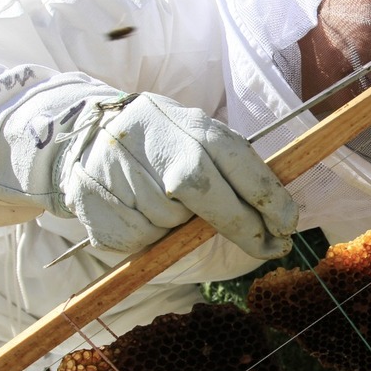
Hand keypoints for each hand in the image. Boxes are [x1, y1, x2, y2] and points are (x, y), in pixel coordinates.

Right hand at [0, 82, 297, 257]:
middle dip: (242, 226)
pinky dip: (151, 237)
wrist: (81, 139)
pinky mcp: (97, 202)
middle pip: (204, 192)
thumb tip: (279, 214)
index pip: (236, 159)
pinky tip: (140, 213)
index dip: (268, 197)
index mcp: (190, 123)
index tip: (289, 226)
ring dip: (182, 228)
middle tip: (268, 248)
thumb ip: (232, 170)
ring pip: (171, 220)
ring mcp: (121, 170)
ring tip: (169, 209)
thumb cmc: (160, 146)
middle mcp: (155, 140)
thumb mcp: (196, 140)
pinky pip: (140, 237)